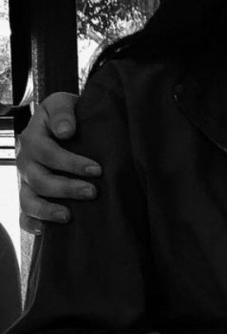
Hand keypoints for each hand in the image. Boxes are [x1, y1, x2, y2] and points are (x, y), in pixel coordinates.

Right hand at [17, 92, 100, 231]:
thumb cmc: (69, 115)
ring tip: (69, 216)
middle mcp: (26, 160)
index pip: (47, 152)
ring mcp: (26, 180)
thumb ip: (63, 113)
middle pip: (39, 179)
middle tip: (93, 192)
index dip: (71, 163)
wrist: (66, 123)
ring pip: (28, 199)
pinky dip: (31, 223)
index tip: (97, 170)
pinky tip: (45, 230)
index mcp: (33, 137)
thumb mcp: (64, 103)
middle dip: (66, 188)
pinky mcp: (30, 194)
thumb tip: (65, 132)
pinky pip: (23, 213)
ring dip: (48, 209)